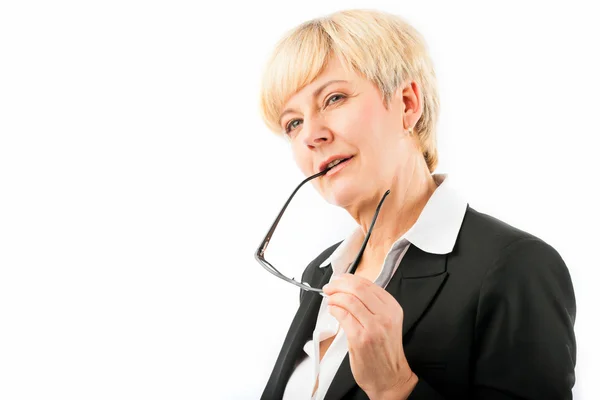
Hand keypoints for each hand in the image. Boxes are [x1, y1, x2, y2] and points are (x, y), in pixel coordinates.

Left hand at [323, 273, 417, 398]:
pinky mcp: (360, 338)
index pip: (368, 284)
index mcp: (392, 308)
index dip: (349, 279)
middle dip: (339, 284)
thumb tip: (348, 288)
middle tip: (330, 287)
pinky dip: (334, 309)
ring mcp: (373, 326)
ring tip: (329, 299)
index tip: (339, 279)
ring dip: (334, 297)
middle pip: (358, 288)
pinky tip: (332, 310)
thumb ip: (372, 305)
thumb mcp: (386, 322)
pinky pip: (343, 315)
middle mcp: (386, 315)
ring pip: (349, 300)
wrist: (390, 377)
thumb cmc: (384, 351)